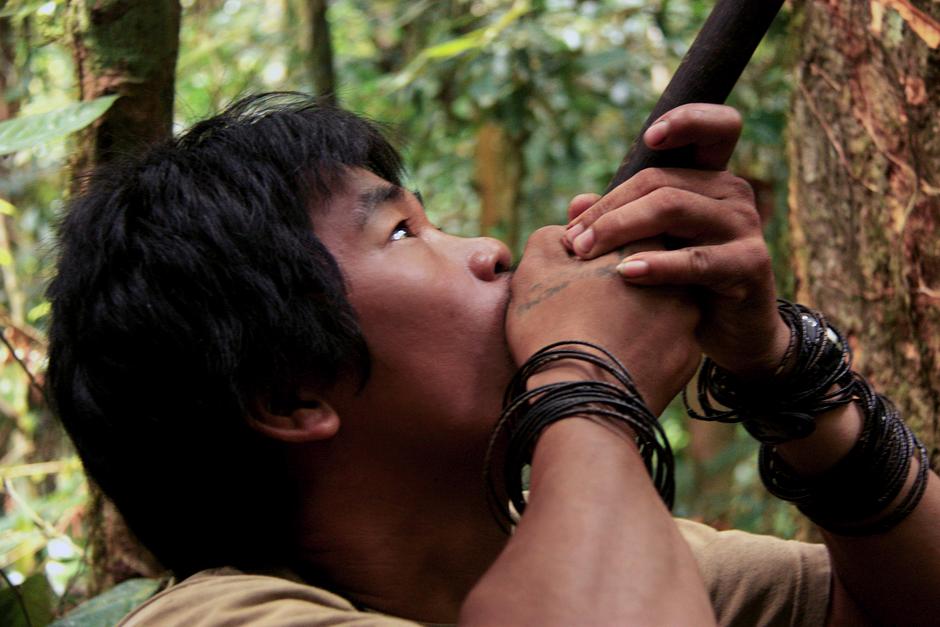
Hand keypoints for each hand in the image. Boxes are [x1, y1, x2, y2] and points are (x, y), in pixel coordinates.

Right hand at [507, 226, 698, 412]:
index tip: (573, 266)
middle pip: (645, 268)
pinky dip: (641, 346)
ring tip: (596, 330)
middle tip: (582, 300)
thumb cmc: (553, 327)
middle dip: (617, 278)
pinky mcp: (685, 361)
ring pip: (656, 307)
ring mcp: (687, 323)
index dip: (595, 246)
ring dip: (633, 312)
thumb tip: (572, 227)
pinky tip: (613, 355)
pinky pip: (662, 344)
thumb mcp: (537, 267)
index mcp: (646, 247)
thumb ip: (555, 235)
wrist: (580, 403)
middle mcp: (678, 279)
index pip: (627, 231)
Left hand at [562, 104, 788, 376]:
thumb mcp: (651, 245)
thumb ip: (618, 220)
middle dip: (609, 208)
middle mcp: (732, 194)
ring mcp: (743, 227)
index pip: (716, 128)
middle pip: (661, 181)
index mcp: (710, 179)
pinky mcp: (749, 264)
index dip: (687, 121)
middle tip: (573, 240)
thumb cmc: (684, 283)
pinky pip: (697, 259)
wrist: (730, 333)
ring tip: (585, 253)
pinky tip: (625, 273)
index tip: (649, 138)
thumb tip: (576, 202)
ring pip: (673, 208)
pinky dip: (658, 264)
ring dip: (621, 228)